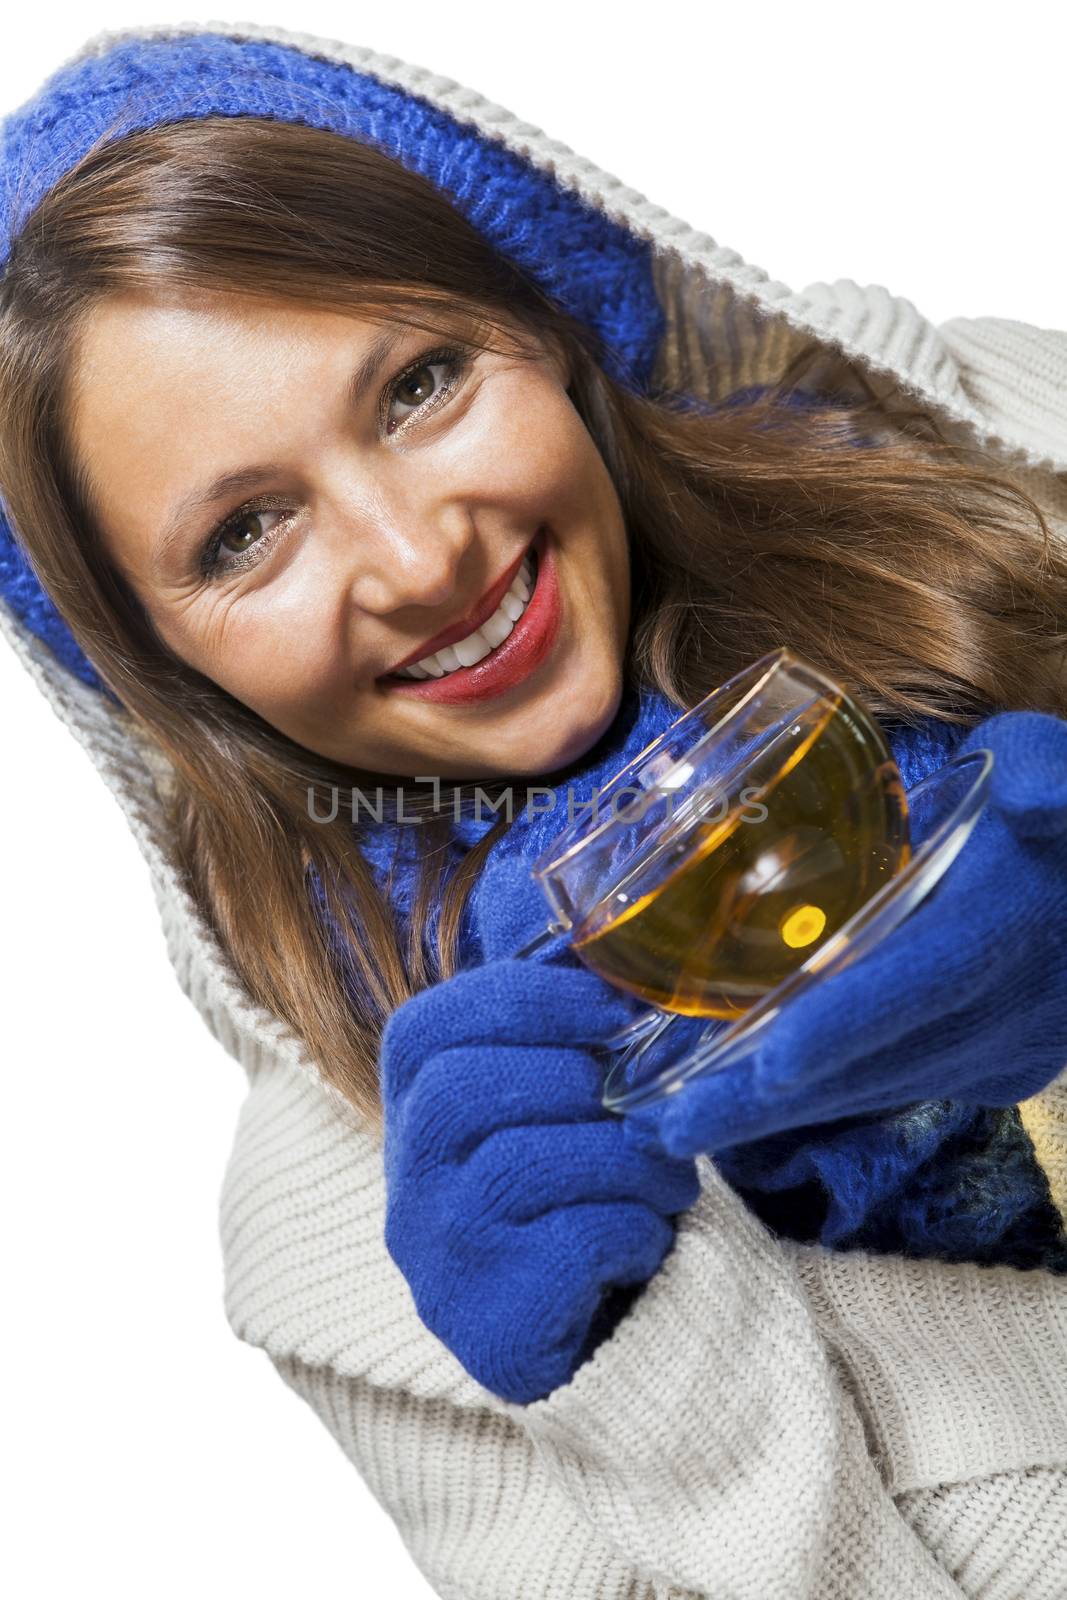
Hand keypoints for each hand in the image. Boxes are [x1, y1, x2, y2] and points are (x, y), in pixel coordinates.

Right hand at [379, 857, 699, 1403]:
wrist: (591, 1336)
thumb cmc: (576, 1194)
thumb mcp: (554, 1103)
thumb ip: (562, 1034)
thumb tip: (615, 944)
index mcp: (411, 1107)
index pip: (428, 1027)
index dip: (525, 1001)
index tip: (612, 1009)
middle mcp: (404, 1181)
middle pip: (463, 1091)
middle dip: (579, 1083)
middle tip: (651, 1106)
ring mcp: (437, 1256)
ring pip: (523, 1164)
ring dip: (626, 1160)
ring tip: (668, 1180)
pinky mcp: (488, 1325)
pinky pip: (572, 1242)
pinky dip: (634, 1228)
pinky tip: (645, 1240)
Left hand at [624, 710, 1066, 1160]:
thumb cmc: (1058, 816)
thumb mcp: (1053, 766)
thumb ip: (1050, 779)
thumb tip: (1041, 797)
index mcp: (1003, 926)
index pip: (916, 985)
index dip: (841, 1026)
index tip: (764, 1065)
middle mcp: (1005, 1011)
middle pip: (871, 1065)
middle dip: (764, 1101)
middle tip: (660, 1127)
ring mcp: (1002, 1055)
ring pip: (874, 1090)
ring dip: (776, 1114)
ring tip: (677, 1124)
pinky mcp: (994, 1073)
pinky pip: (891, 1088)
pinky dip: (818, 1097)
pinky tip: (745, 1100)